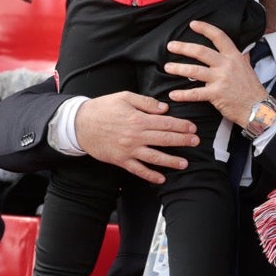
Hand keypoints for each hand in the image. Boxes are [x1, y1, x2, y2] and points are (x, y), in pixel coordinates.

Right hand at [73, 92, 196, 183]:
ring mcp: (128, 150)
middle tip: (195, 142)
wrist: (80, 124)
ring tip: (184, 163)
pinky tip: (161, 178)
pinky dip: (150, 175)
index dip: (181, 126)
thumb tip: (164, 109)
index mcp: (138, 119)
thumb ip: (146, 102)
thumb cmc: (103, 108)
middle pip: (164, 139)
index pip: (165, 123)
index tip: (192, 128)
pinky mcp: (121, 160)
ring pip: (154, 157)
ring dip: (171, 161)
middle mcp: (135, 136)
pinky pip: (138, 170)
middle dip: (182, 141)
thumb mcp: (124, 97)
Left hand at [164, 20, 267, 126]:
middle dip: (183, 48)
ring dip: (178, 69)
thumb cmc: (252, 89)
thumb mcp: (248, 68)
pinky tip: (173, 94)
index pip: (219, 37)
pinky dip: (183, 94)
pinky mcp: (216, 94)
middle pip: (201, 51)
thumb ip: (241, 58)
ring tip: (167, 67)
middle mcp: (226, 65)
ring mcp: (221, 79)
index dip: (205, 28)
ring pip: (194, 71)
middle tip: (170, 46)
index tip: (193, 24)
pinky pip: (196, 93)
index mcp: (234, 56)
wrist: (258, 108)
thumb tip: (242, 50)